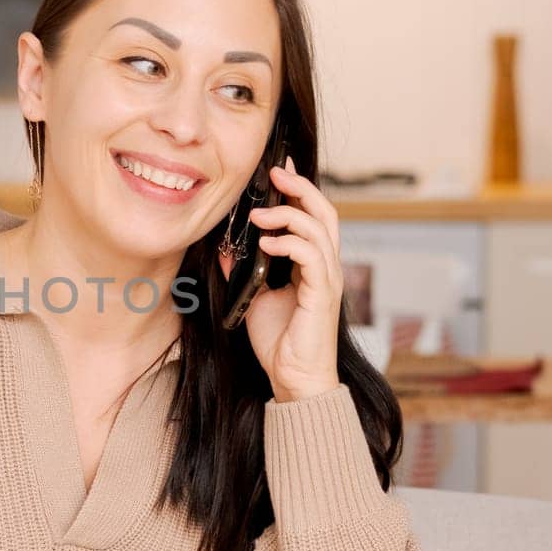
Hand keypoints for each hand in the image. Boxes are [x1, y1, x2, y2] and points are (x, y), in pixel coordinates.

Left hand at [244, 156, 343, 402]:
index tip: (277, 171)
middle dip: (301, 188)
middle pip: (325, 213)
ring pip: (320, 229)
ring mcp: (327, 279)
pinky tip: (266, 244)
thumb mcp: (253, 298)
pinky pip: (311, 256)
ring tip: (259, 214)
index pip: (313, 218)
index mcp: (313, 265)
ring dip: (288, 215)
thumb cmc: (279, 342)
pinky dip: (289, 244)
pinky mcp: (323, 294)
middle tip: (276, 173)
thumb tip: (224, 248)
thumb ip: (243, 271)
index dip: (299, 192)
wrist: (293, 378)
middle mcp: (326, 267)